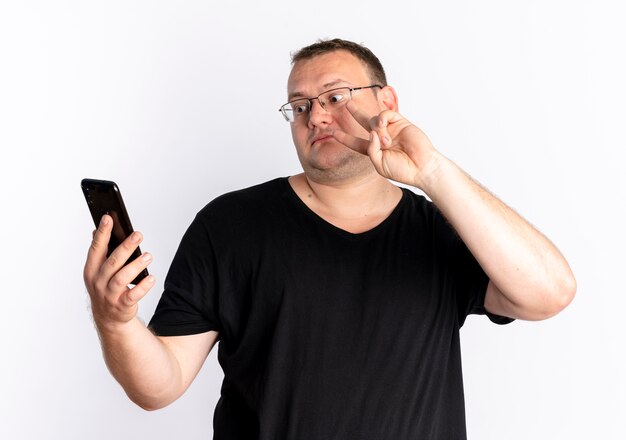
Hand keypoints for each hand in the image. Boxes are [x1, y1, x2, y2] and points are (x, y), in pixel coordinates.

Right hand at [83, 215, 154, 331]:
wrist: (108, 317)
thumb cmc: (105, 287)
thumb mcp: (98, 270)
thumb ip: (99, 251)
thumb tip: (96, 229)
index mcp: (91, 269)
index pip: (96, 248)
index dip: (102, 233)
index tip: (108, 218)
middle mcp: (98, 282)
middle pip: (112, 262)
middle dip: (126, 247)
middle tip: (138, 235)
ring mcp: (109, 294)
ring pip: (122, 278)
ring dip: (136, 265)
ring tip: (148, 256)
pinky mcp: (122, 305)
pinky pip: (133, 295)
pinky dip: (143, 286)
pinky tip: (152, 278)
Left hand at [332, 101, 439, 189]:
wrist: (422, 167)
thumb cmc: (402, 169)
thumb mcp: (379, 164)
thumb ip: (370, 150)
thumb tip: (370, 132)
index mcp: (375, 150)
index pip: (357, 142)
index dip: (345, 138)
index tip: (334, 133)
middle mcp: (382, 138)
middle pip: (364, 123)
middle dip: (356, 113)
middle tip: (347, 104)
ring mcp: (392, 129)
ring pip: (375, 120)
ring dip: (377, 129)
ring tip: (386, 141)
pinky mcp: (401, 122)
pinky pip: (387, 114)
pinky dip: (382, 119)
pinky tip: (385, 128)